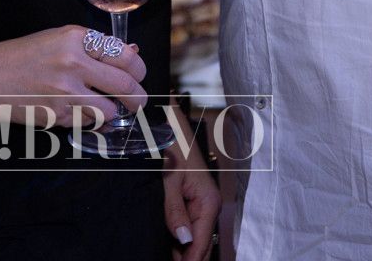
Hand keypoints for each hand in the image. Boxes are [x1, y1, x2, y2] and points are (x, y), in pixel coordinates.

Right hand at [0, 26, 145, 127]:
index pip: (126, 55)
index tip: (138, 75)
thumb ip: (94, 47)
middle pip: (126, 85)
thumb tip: (132, 53)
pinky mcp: (57, 116)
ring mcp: (65, 92)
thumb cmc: (23, 55)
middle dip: (138, 98)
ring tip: (104, 108)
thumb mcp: (59, 39)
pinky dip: (90, 122)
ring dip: (112, 113)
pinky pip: (89, 124)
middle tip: (137, 101)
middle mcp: (74, 63)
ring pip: (110, 111)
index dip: (139, 69)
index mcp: (76, 38)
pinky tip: (81, 114)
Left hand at [163, 139, 219, 260]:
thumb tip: (183, 239)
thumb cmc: (172, 145)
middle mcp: (209, 205)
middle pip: (201, 244)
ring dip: (181, 251)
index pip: (201, 242)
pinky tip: (166, 246)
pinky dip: (179, 240)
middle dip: (186, 259)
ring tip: (162, 257)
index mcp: (208, 201)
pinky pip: (189, 226)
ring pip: (194, 238)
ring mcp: (201, 204)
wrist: (170, 125)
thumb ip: (175, 209)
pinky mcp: (192, 201)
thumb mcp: (170, 179)